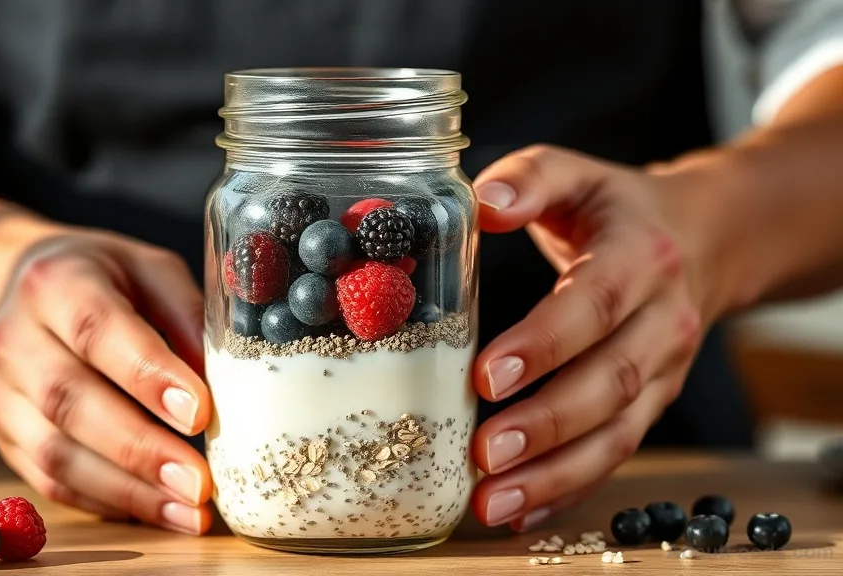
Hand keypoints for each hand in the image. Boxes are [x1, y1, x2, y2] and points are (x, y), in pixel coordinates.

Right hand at [0, 227, 212, 534]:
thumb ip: (186, 314)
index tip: (199, 414)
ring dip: (127, 491)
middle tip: (199, 481)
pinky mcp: (2, 435)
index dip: (148, 377)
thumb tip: (224, 379)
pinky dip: (106, 502)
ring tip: (188, 511)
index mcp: (55, 282)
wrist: (14, 291)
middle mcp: (13, 338)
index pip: (97, 330)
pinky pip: (49, 481)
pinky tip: (156, 511)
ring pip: (55, 454)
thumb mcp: (148, 270)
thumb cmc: (100, 280)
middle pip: (70, 402)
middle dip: (141, 449)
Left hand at [467, 145, 715, 530]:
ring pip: (619, 434)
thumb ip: (531, 178)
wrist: (704, 239)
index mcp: (640, 257)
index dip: (544, 344)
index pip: (593, 304)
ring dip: (555, 475)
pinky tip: (522, 513)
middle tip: (484, 454)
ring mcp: (666, 370)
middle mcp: (664, 320)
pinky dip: (571, 489)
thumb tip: (485, 202)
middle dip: (547, 425)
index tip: (486, 376)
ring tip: (492, 503)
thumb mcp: (577, 175)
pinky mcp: (655, 402)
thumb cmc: (617, 209)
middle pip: (610, 381)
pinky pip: (617, 453)